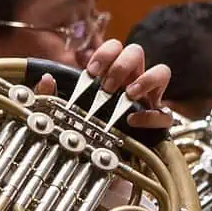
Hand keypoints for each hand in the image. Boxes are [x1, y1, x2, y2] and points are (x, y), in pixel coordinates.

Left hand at [33, 39, 173, 128]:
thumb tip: (46, 79)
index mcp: (110, 74)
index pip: (115, 47)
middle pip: (137, 52)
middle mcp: (131, 81)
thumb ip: (50, 96)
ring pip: (161, 72)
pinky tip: (134, 120)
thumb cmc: (83, 130)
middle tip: (107, 86)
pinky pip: (165, 113)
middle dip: (122, 65)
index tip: (92, 71)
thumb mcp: (61, 112)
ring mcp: (147, 100)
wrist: (96, 163)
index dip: (105, 53)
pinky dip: (152, 115)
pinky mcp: (157, 122)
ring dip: (145, 79)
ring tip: (128, 94)